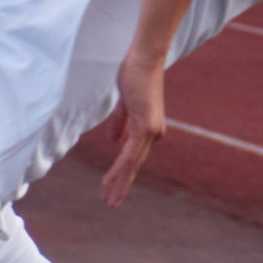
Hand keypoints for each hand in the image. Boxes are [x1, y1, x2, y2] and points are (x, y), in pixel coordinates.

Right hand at [100, 51, 167, 206]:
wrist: (144, 59)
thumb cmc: (135, 75)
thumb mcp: (125, 103)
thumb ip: (120, 123)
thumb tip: (114, 142)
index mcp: (149, 129)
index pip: (133, 157)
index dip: (122, 174)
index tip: (110, 188)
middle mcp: (154, 134)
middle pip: (134, 166)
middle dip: (121, 186)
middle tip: (110, 203)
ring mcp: (150, 132)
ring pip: (132, 165)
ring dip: (119, 183)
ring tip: (109, 199)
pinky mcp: (144, 127)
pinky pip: (129, 154)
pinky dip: (120, 169)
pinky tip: (111, 180)